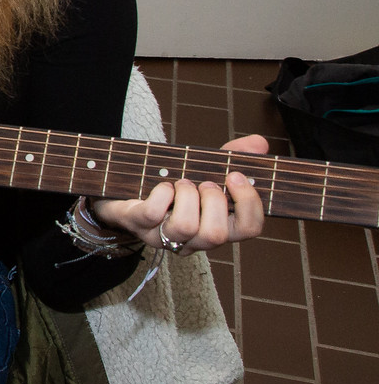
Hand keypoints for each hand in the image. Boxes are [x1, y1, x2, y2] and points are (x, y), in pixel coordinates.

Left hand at [90, 134, 268, 253]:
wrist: (125, 190)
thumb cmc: (173, 182)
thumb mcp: (206, 166)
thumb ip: (234, 154)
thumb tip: (258, 143)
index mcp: (219, 226)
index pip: (249, 229)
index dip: (250, 204)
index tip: (235, 176)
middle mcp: (194, 239)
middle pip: (217, 234)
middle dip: (212, 200)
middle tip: (203, 183)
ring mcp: (164, 236)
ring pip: (186, 227)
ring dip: (186, 196)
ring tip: (181, 183)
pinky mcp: (138, 224)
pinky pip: (154, 214)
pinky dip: (161, 193)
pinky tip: (162, 186)